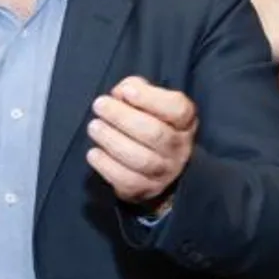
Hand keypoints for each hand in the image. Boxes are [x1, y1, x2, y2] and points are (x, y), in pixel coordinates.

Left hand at [85, 76, 196, 206]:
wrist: (154, 166)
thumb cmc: (146, 122)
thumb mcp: (146, 101)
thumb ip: (135, 89)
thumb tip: (120, 93)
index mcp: (184, 121)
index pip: (178, 109)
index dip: (151, 99)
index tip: (125, 92)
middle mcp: (179, 147)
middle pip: (154, 133)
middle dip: (121, 117)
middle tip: (99, 105)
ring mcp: (165, 172)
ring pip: (140, 159)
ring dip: (111, 139)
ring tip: (94, 127)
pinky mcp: (145, 189)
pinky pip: (126, 180)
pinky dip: (106, 165)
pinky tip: (94, 152)